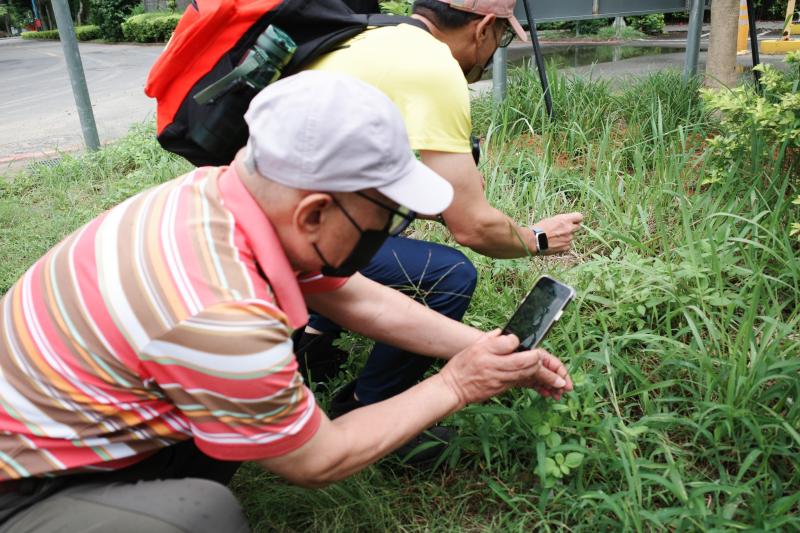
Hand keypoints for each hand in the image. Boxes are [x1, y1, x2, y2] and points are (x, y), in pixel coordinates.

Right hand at [438, 330, 572, 407]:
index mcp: (497, 360)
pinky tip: (546, 389)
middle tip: (563, 381)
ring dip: (546, 384)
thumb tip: (513, 338)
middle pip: (532, 372)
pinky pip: (522, 385)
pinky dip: (535, 385)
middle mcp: (502, 373)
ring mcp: (503, 383)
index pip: (524, 358)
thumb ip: (496, 340)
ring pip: (530, 381)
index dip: (537, 357)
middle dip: (549, 375)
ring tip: (561, 387)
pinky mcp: (503, 389)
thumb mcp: (476, 346)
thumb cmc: (462, 365)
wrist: (453, 388)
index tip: (542, 355)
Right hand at [532, 212, 583, 254]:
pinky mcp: (565, 247)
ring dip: (566, 236)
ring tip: (555, 237)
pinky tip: (555, 243)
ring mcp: (568, 239)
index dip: (576, 218)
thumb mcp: (550, 220)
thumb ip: (561, 221)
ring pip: (571, 236)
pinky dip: (563, 244)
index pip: (579, 217)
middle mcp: (569, 229)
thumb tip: (566, 222)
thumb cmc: (539, 228)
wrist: (534, 241)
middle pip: (578, 227)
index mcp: (565, 220)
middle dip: (572, 227)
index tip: (573, 220)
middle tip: (563, 229)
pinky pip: (568, 245)